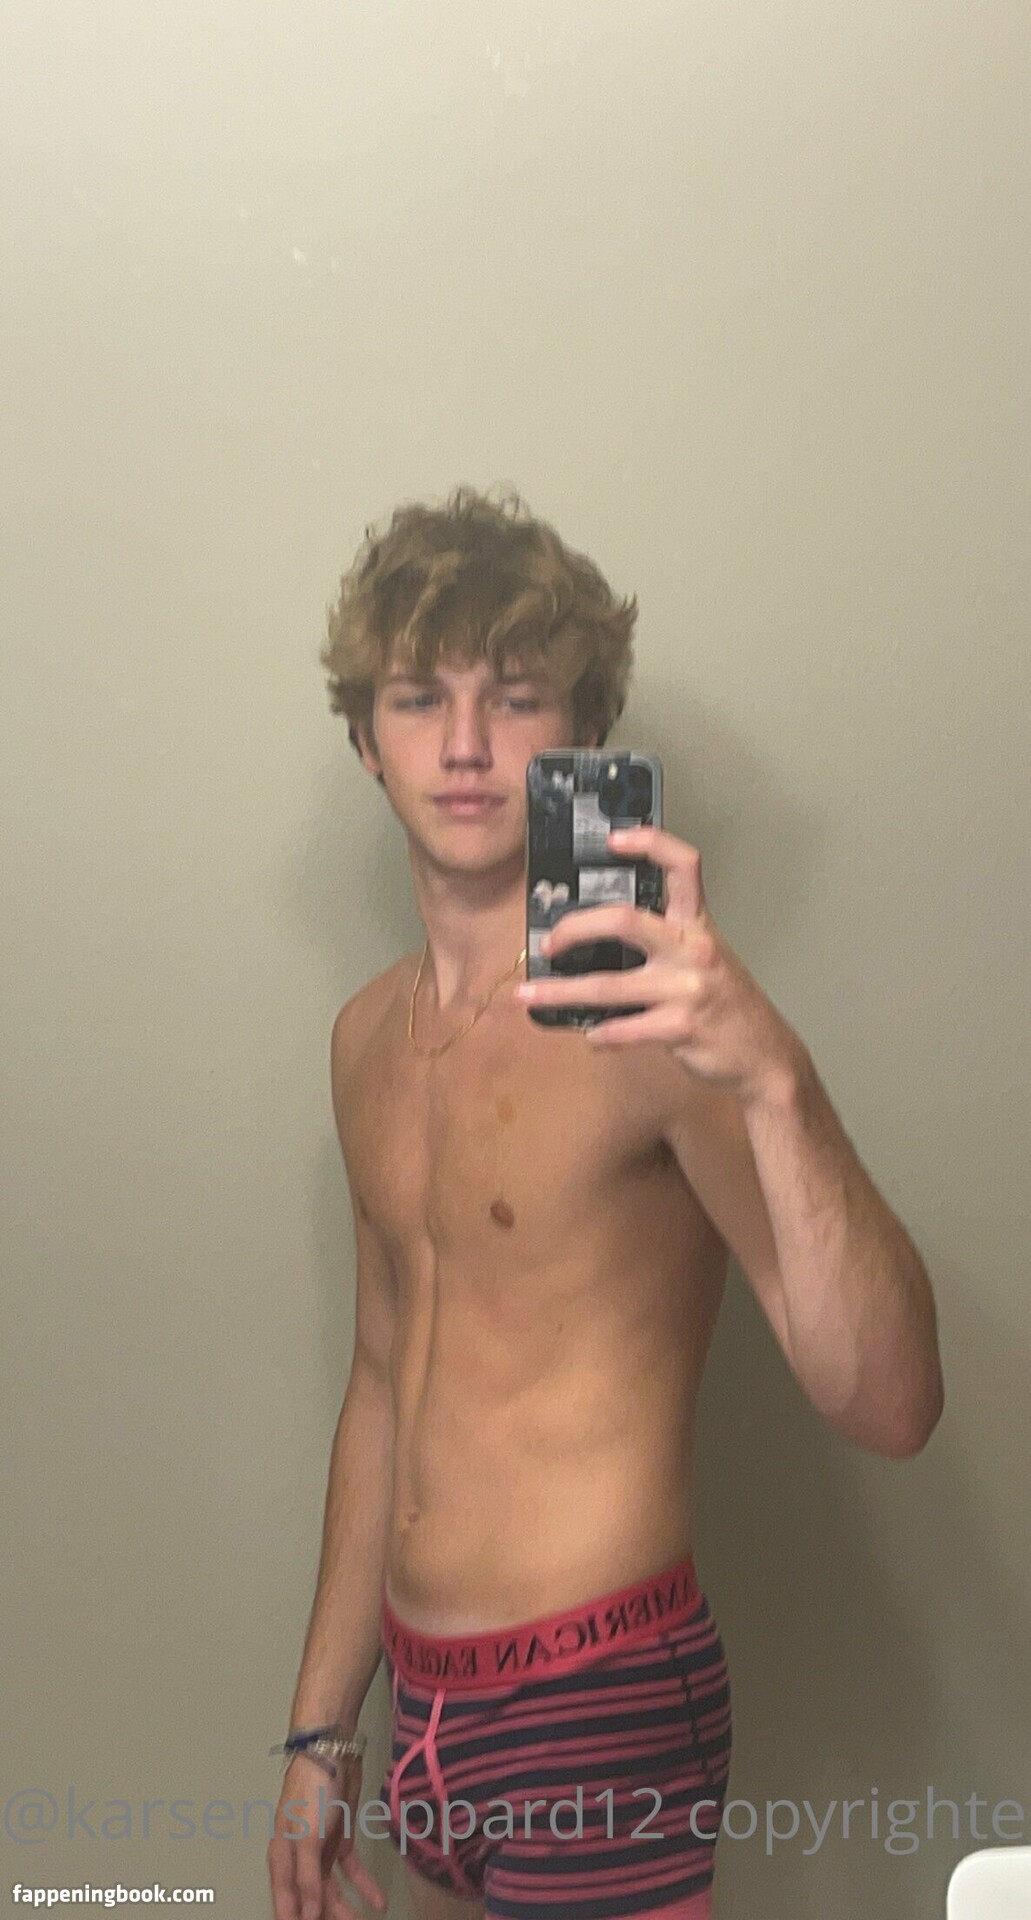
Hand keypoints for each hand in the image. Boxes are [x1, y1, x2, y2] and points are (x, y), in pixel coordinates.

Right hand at [267, 1752, 386, 1919]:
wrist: (333, 1751)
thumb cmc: (311, 1789)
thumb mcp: (307, 1837)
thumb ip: (306, 1878)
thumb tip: (307, 1915)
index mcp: (283, 1858)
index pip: (285, 1900)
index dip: (293, 1919)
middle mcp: (299, 1857)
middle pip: (310, 1898)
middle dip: (325, 1917)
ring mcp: (320, 1849)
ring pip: (331, 1890)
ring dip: (346, 1909)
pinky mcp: (340, 1838)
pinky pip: (351, 1870)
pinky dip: (363, 1886)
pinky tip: (377, 1900)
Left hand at [516, 824, 801, 1104]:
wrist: (765, 1054)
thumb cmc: (725, 1002)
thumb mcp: (705, 957)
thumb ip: (665, 941)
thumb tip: (599, 938)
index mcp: (698, 924)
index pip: (683, 865)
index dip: (649, 843)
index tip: (613, 839)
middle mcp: (692, 949)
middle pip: (624, 921)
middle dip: (575, 929)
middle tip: (548, 943)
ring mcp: (686, 988)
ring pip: (607, 986)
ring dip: (560, 993)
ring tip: (528, 996)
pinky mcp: (679, 1028)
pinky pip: (621, 1030)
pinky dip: (599, 1035)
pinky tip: (592, 1036)